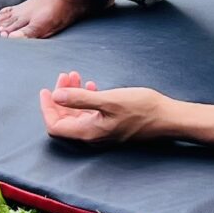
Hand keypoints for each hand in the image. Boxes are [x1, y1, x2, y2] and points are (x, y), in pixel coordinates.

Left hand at [40, 71, 171, 144]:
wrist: (167, 118)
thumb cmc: (141, 109)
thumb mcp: (109, 100)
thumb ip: (80, 99)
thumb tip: (55, 97)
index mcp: (88, 132)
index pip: (55, 126)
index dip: (47, 109)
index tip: (46, 90)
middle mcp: (92, 136)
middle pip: (65, 119)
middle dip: (61, 97)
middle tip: (65, 76)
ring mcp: (102, 132)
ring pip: (78, 115)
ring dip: (73, 96)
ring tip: (76, 76)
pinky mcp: (112, 126)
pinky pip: (90, 114)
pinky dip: (86, 99)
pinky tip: (92, 86)